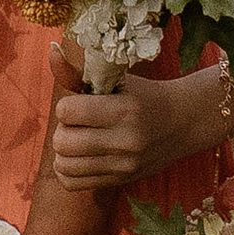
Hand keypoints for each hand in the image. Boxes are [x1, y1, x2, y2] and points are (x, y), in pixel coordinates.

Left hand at [48, 64, 225, 199]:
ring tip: (77, 139)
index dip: (67, 106)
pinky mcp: (121, 181)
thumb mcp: (116, 79)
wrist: (182, 122)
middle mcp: (125, 141)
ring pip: (64, 165)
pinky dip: (67, 170)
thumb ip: (79, 72)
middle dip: (63, 129)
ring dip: (63, 151)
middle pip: (63, 142)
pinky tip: (79, 157)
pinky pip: (73, 184)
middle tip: (77, 123)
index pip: (67, 112)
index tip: (79, 104)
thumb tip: (51, 50)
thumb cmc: (143, 95)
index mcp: (124, 110)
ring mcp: (124, 165)